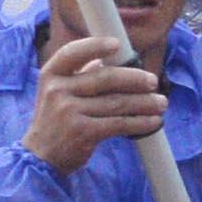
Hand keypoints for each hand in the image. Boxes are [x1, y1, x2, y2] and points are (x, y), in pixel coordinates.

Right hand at [25, 31, 167, 174]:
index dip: (95, 45)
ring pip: (116, 102)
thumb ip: (81, 75)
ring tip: (161, 103)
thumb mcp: (58, 92)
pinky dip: (140, 122)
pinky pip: (119, 123)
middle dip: (135, 79)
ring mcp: (69, 111)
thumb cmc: (56, 120)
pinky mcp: (83, 132)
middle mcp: (57, 90)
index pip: (72, 52)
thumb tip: (110, 59)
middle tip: (153, 81)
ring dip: (144, 102)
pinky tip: (153, 121)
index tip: (118, 44)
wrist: (41, 156)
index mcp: (51, 75)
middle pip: (105, 78)